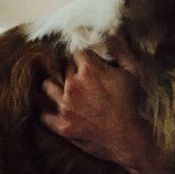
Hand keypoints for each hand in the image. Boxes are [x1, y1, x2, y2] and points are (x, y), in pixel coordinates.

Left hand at [40, 40, 157, 172]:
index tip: (86, 61)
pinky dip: (46, 111)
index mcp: (90, 70)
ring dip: (54, 85)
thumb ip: (120, 50)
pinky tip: (51, 108)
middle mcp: (73, 85)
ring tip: (61, 89)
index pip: (76, 52)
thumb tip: (110, 34)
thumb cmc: (130, 104)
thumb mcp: (131, 73)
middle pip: (63, 68)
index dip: (83, 56)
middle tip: (81, 78)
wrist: (127, 138)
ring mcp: (64, 106)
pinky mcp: (61, 125)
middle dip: (71, 70)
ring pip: (47, 86)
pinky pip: (43, 114)